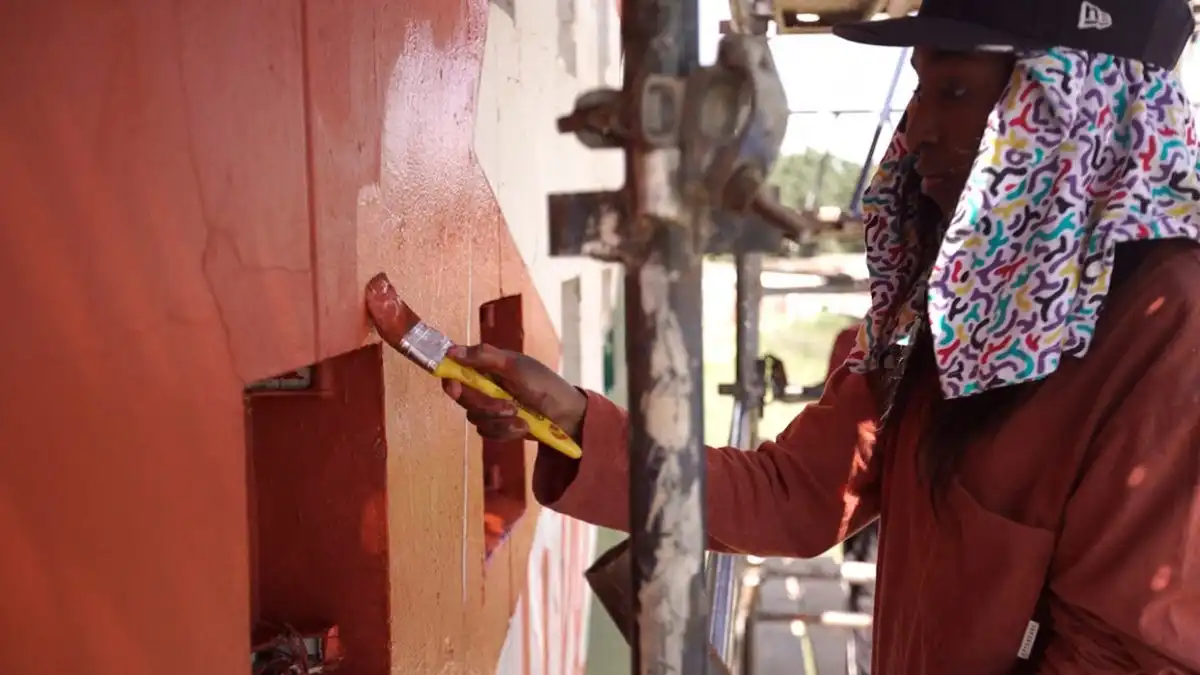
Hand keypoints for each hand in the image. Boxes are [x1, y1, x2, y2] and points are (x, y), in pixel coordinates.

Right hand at [366, 275, 586, 443]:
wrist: (567, 416)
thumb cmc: (544, 384)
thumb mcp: (516, 366)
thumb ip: (483, 357)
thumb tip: (450, 350)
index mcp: (488, 367)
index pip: (457, 369)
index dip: (450, 378)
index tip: (454, 386)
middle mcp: (486, 386)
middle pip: (463, 398)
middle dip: (485, 405)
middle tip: (507, 404)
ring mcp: (491, 408)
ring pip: (475, 418)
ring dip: (499, 420)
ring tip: (521, 416)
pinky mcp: (498, 426)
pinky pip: (488, 433)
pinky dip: (506, 431)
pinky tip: (523, 427)